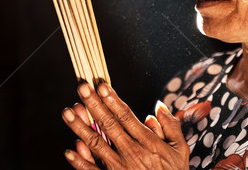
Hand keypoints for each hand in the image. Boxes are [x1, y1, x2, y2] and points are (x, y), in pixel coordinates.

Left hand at [62, 82, 189, 168]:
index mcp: (148, 142)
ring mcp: (120, 168)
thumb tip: (158, 106)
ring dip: (80, 128)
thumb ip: (170, 126)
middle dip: (94, 105)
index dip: (113, 100)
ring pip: (96, 144)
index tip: (102, 85)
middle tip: (82, 88)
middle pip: (109, 125)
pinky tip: (68, 151)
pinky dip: (80, 162)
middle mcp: (132, 152)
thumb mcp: (179, 150)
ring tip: (67, 112)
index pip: (126, 116)